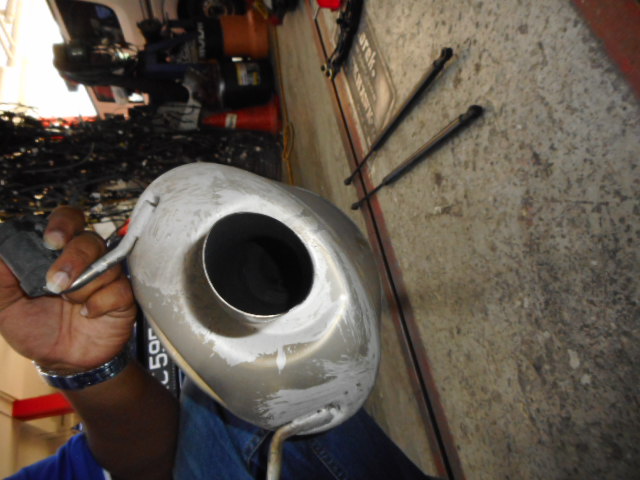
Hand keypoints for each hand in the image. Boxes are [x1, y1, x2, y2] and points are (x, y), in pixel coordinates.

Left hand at [0, 207, 136, 371]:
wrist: (62, 362)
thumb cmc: (36, 330)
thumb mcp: (5, 307)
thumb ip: (1, 279)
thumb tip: (1, 251)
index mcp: (58, 254)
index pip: (69, 220)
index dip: (64, 223)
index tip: (51, 240)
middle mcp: (86, 260)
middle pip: (91, 240)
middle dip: (74, 259)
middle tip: (56, 284)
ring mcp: (107, 278)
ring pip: (107, 265)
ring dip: (84, 287)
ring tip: (71, 305)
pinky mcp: (123, 298)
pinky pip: (121, 289)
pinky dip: (101, 303)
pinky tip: (87, 314)